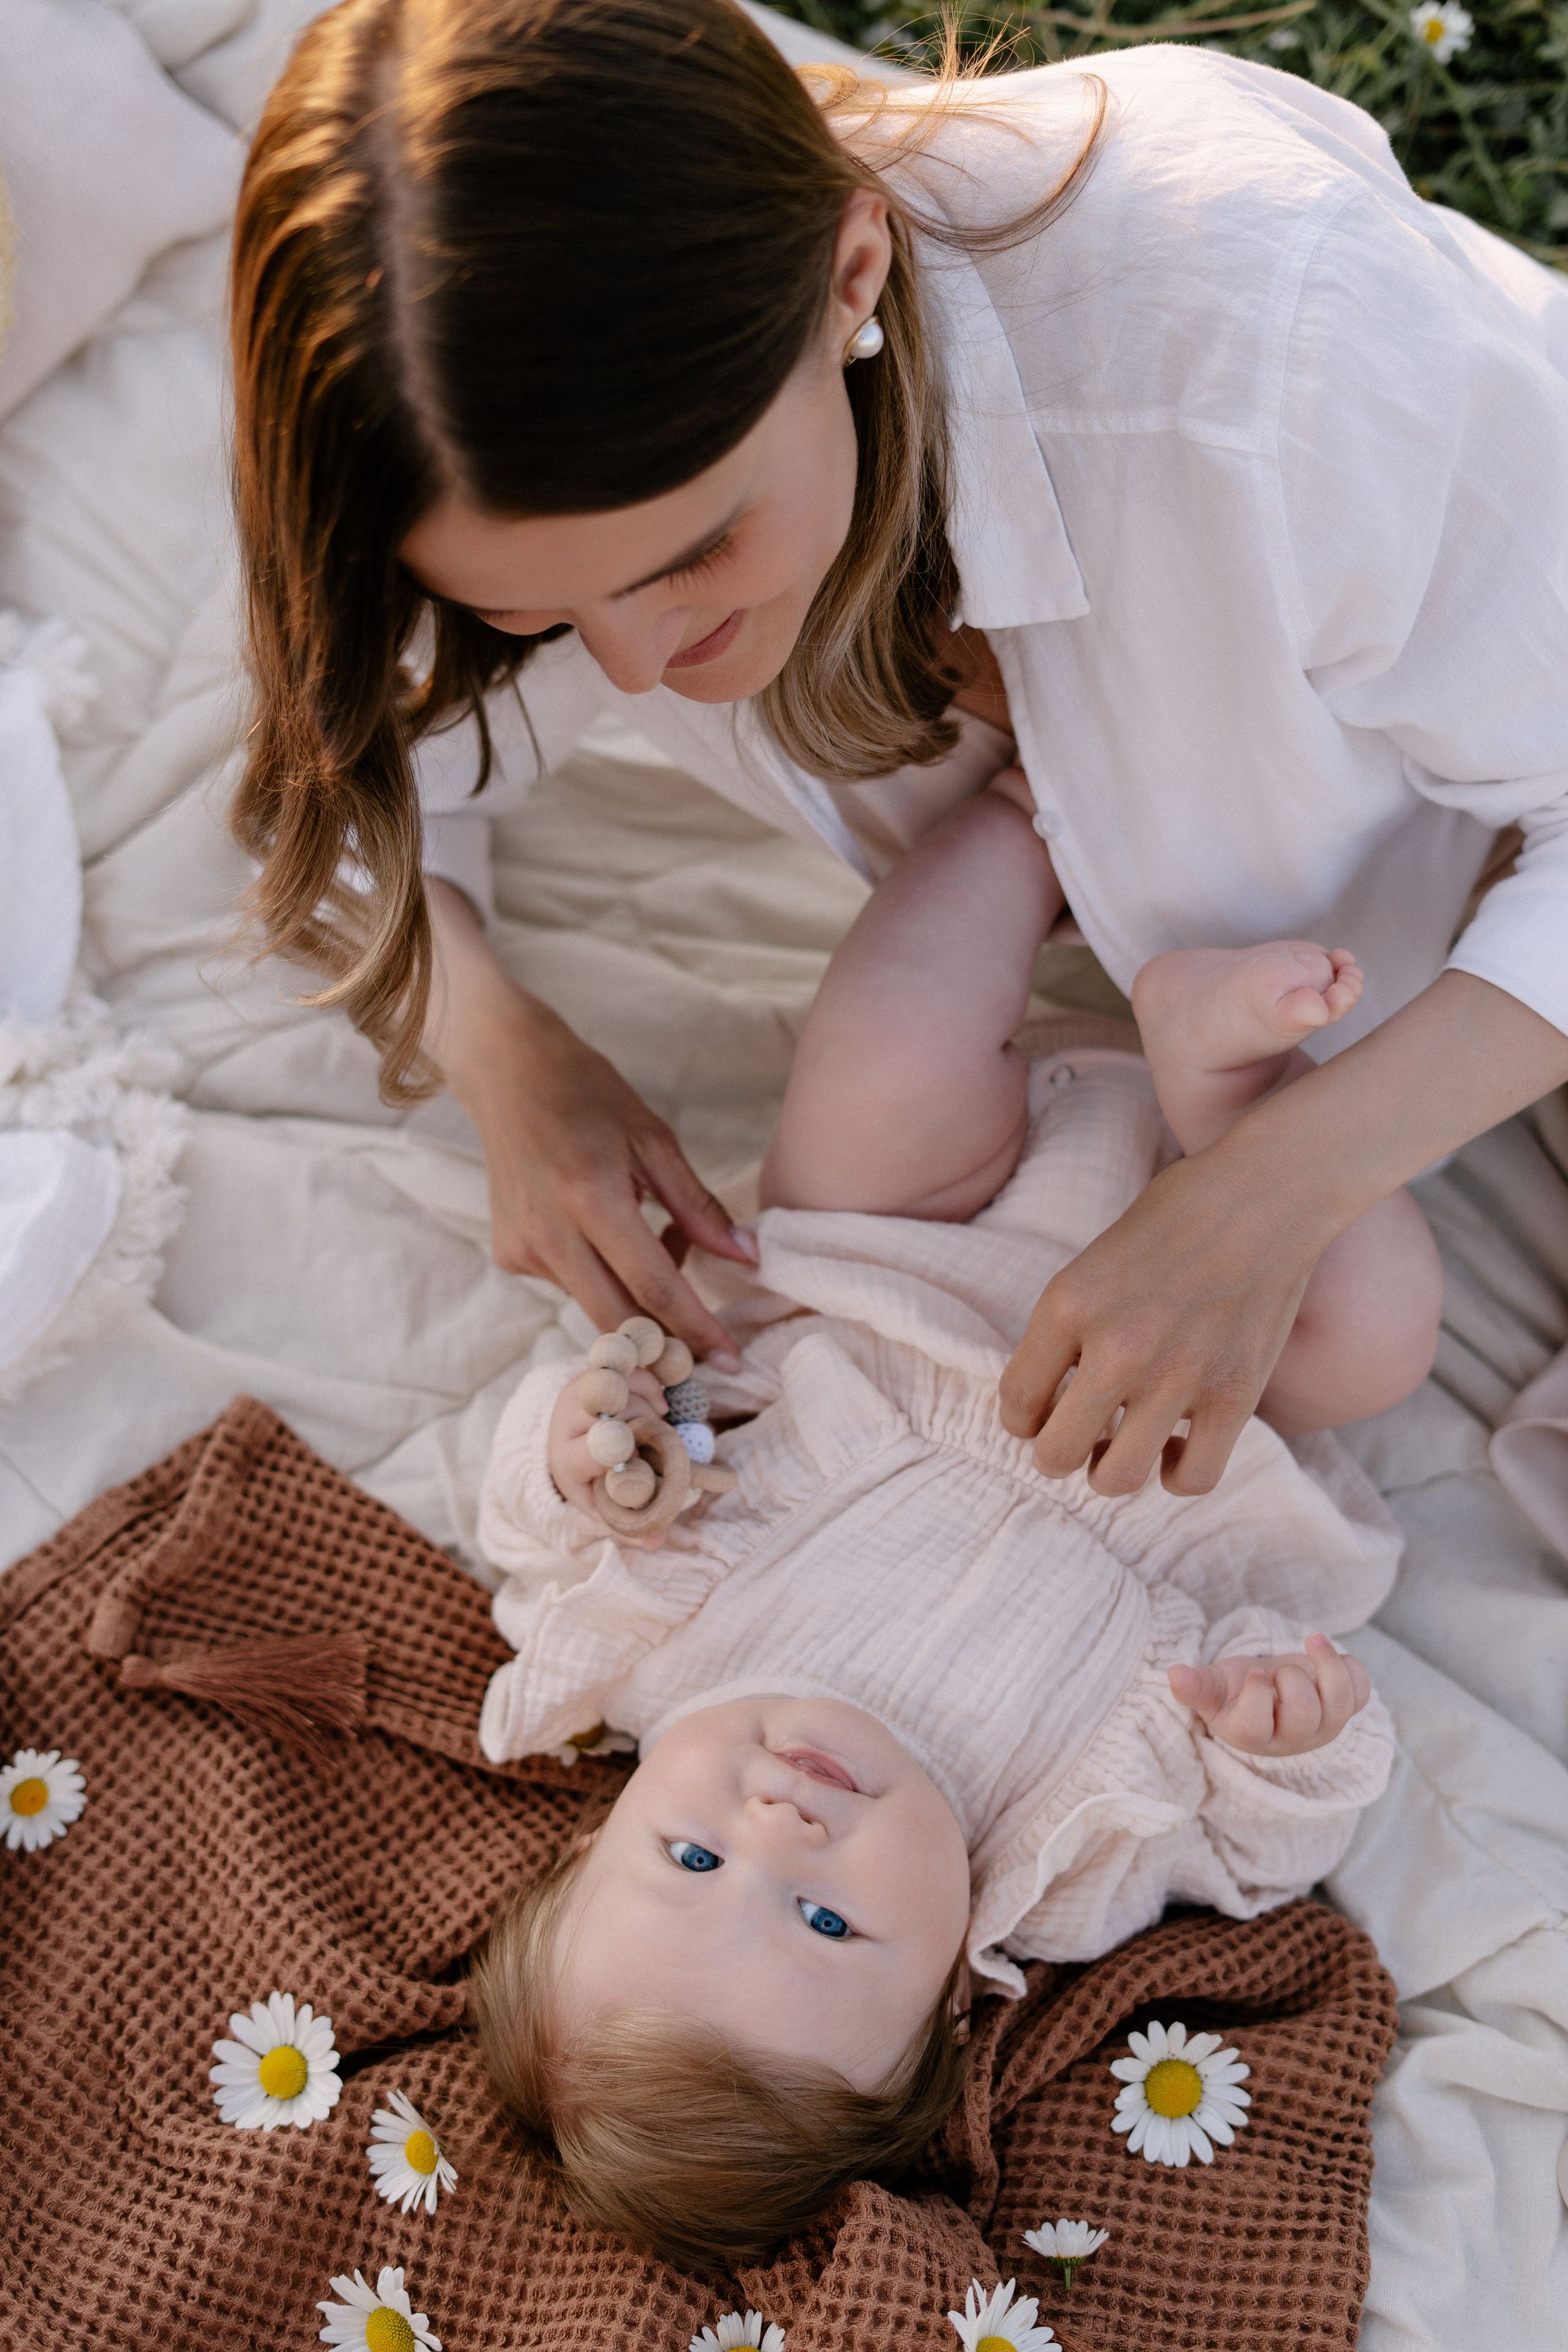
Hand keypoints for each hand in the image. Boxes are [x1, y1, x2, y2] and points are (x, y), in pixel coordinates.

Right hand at [426, 880, 755, 1365]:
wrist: (506, 1072)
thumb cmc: (589, 1096)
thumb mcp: (654, 1139)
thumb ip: (699, 1206)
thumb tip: (746, 1258)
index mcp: (591, 1198)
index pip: (653, 1286)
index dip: (696, 1329)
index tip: (729, 1363)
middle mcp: (549, 1234)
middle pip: (619, 1317)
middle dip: (667, 1342)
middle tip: (707, 1349)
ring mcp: (522, 1248)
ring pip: (596, 1303)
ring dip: (638, 1294)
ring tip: (658, 1234)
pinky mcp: (509, 1255)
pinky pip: (571, 1285)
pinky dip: (604, 1274)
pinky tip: (608, 1230)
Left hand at [549, 1367, 667, 1518]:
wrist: (559, 1438)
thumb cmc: (587, 1478)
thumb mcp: (599, 1503)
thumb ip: (627, 1523)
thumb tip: (657, 1542)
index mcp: (567, 1459)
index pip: (592, 1450)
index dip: (619, 1450)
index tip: (641, 1457)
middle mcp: (567, 1420)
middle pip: (620, 1421)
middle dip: (646, 1435)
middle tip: (656, 1448)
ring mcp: (580, 1391)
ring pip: (630, 1397)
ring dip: (652, 1416)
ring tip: (651, 1433)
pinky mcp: (595, 1371)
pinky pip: (634, 1374)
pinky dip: (652, 1390)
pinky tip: (657, 1406)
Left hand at [1000, 968, 1567, 1495]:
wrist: (1267, 1191)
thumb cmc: (1177, 1215)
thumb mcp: (1094, 1260)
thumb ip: (1069, 1328)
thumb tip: (1048, 1397)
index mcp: (1069, 1303)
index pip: (1015, 1400)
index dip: (1020, 1420)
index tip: (1035, 1416)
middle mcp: (1117, 1346)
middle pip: (1056, 1453)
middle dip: (1056, 1454)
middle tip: (1072, 1439)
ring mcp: (1179, 1376)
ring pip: (1117, 1479)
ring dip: (1108, 1473)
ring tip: (1117, 1449)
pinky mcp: (1236, 1394)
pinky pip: (1192, 1477)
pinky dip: (1174, 1475)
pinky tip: (1171, 1448)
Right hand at [1168, 1635, 1370, 1755]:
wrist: (1269, 1693)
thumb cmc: (1235, 1692)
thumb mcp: (1212, 1688)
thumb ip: (1194, 1686)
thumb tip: (1173, 1674)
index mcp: (1252, 1735)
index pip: (1257, 1725)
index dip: (1257, 1694)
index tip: (1255, 1672)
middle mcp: (1292, 1738)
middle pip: (1304, 1716)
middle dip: (1292, 1679)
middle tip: (1279, 1669)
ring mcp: (1323, 1726)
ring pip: (1340, 1704)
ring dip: (1328, 1666)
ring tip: (1313, 1643)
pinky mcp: (1345, 1709)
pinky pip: (1361, 1692)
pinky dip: (1351, 1667)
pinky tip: (1329, 1657)